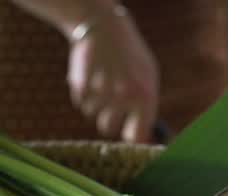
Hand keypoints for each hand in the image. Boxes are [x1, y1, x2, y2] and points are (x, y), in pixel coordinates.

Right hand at [67, 6, 158, 142]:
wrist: (102, 25)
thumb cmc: (128, 53)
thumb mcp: (146, 75)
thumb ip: (145, 106)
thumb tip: (143, 138)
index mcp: (144, 97)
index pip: (136, 136)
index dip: (130, 139)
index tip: (125, 137)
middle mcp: (123, 99)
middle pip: (108, 128)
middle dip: (108, 118)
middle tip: (110, 101)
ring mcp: (100, 94)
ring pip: (92, 114)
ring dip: (95, 102)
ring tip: (101, 79)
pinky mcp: (81, 88)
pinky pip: (81, 103)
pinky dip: (84, 93)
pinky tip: (90, 73)